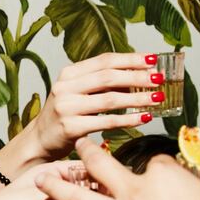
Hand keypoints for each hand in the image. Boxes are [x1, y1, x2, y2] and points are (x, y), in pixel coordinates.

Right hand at [29, 52, 159, 158]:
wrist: (40, 140)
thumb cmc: (65, 115)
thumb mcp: (78, 92)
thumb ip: (102, 84)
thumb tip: (138, 77)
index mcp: (69, 73)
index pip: (104, 60)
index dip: (130, 59)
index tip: (152, 59)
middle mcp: (65, 87)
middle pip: (108, 77)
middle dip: (138, 77)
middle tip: (159, 79)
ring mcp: (67, 107)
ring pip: (110, 99)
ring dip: (138, 99)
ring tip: (157, 98)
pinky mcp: (71, 128)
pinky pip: (107, 122)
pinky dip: (129, 120)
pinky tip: (144, 118)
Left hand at [35, 139, 199, 199]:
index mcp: (165, 177)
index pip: (153, 162)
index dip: (155, 168)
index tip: (157, 173)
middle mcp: (135, 194)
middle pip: (103, 165)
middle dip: (88, 153)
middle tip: (79, 147)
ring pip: (79, 198)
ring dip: (57, 187)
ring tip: (40, 180)